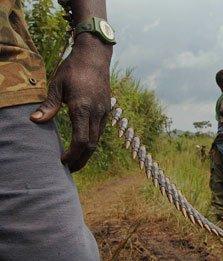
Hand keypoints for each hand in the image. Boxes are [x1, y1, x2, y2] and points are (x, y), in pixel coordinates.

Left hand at [30, 33, 112, 171]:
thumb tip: (35, 121)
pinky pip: (100, 130)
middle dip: (81, 160)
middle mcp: (97, 113)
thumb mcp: (57, 85)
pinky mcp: (106, 109)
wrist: (95, 57)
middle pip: (92, 145)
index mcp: (83, 108)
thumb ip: (48, 105)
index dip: (72, 154)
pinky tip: (84, 143)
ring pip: (98, 139)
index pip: (81, 140)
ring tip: (76, 161)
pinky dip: (92, 141)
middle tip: (69, 170)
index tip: (61, 161)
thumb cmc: (73, 69)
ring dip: (87, 152)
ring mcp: (104, 111)